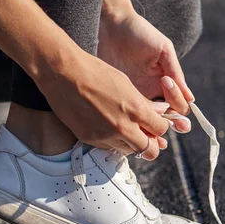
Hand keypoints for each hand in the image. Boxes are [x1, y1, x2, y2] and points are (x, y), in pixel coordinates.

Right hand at [37, 51, 171, 160]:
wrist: (63, 74)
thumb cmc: (94, 72)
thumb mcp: (125, 83)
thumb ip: (143, 103)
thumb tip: (157, 112)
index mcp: (136, 110)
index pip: (161, 129)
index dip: (160, 126)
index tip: (155, 122)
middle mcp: (123, 127)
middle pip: (150, 150)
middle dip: (151, 144)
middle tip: (146, 135)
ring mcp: (105, 136)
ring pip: (129, 151)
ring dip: (131, 143)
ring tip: (124, 129)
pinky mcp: (90, 139)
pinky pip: (109, 147)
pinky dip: (112, 141)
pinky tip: (106, 126)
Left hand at [98, 10, 194, 115]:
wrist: (112, 24)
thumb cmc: (140, 33)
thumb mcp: (163, 50)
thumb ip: (175, 73)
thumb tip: (190, 98)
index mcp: (168, 82)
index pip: (180, 104)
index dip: (179, 104)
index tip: (166, 83)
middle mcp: (154, 92)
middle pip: (168, 117)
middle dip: (172, 123)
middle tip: (169, 121)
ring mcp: (137, 95)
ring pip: (149, 119)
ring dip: (153, 124)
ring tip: (148, 118)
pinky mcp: (121, 95)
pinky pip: (130, 114)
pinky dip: (135, 120)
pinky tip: (132, 113)